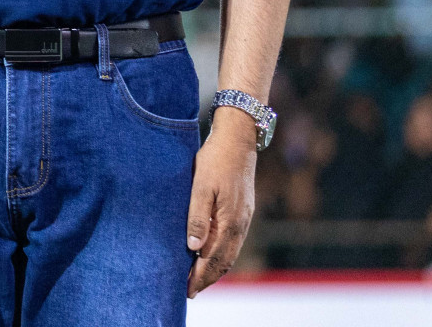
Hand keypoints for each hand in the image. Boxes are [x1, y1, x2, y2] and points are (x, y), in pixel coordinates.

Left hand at [186, 109, 257, 297]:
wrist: (238, 140)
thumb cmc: (215, 160)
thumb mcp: (201, 185)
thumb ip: (197, 216)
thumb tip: (193, 248)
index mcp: (230, 221)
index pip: (214, 259)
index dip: (200, 276)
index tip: (187, 289)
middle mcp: (240, 225)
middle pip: (224, 261)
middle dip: (208, 278)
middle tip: (190, 290)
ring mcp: (244, 218)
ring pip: (230, 253)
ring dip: (215, 268)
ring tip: (198, 278)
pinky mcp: (243, 211)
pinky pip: (233, 241)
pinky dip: (221, 254)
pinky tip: (210, 253)